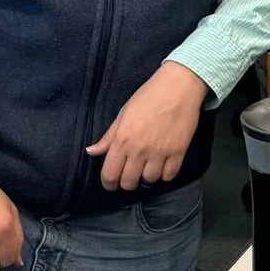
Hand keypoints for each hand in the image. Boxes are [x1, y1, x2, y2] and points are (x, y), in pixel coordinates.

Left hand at [85, 62, 207, 189]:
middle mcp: (139, 150)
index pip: (109, 174)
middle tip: (130, 175)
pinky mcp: (178, 152)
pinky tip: (163, 166)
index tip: (111, 183)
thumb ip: (108, 137)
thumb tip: (91, 152)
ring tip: (148, 168)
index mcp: (122, 140)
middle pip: (128, 182)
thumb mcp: (123, 114)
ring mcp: (160, 152)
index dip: (109, 184)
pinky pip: (169, 176)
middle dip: (126, 182)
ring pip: (149, 180)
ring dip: (146, 177)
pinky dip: (165, 175)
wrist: (178, 86)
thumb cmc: (148, 96)